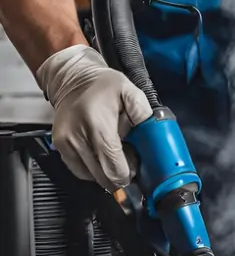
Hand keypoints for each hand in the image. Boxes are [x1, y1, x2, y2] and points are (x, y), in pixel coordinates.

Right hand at [36, 45, 153, 190]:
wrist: (73, 78)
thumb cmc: (103, 86)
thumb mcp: (131, 93)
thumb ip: (144, 115)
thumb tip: (153, 138)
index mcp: (97, 125)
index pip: (113, 166)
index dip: (127, 173)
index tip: (135, 167)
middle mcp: (77, 137)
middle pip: (102, 176)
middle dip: (119, 175)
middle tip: (128, 161)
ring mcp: (65, 144)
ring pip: (91, 177)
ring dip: (106, 173)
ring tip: (114, 154)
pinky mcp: (60, 147)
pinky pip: (80, 171)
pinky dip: (94, 169)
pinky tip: (102, 155)